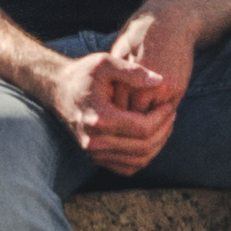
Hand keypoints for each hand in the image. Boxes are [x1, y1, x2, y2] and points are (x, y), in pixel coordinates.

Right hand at [60, 26, 180, 164]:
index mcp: (98, 118)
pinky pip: (128, 168)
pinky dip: (144, 157)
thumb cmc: (83, 74)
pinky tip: (151, 138)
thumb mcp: (105, 62)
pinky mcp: (95, 158)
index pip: (141, 128)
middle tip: (171, 114)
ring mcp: (93, 153)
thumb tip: (159, 81)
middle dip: (163, 131)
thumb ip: (132, 71)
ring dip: (157, 145)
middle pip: (143, 147)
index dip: (161, 118)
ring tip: (165, 125)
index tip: (170, 105)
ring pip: (138, 161)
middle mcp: (94, 141)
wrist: (59, 90)